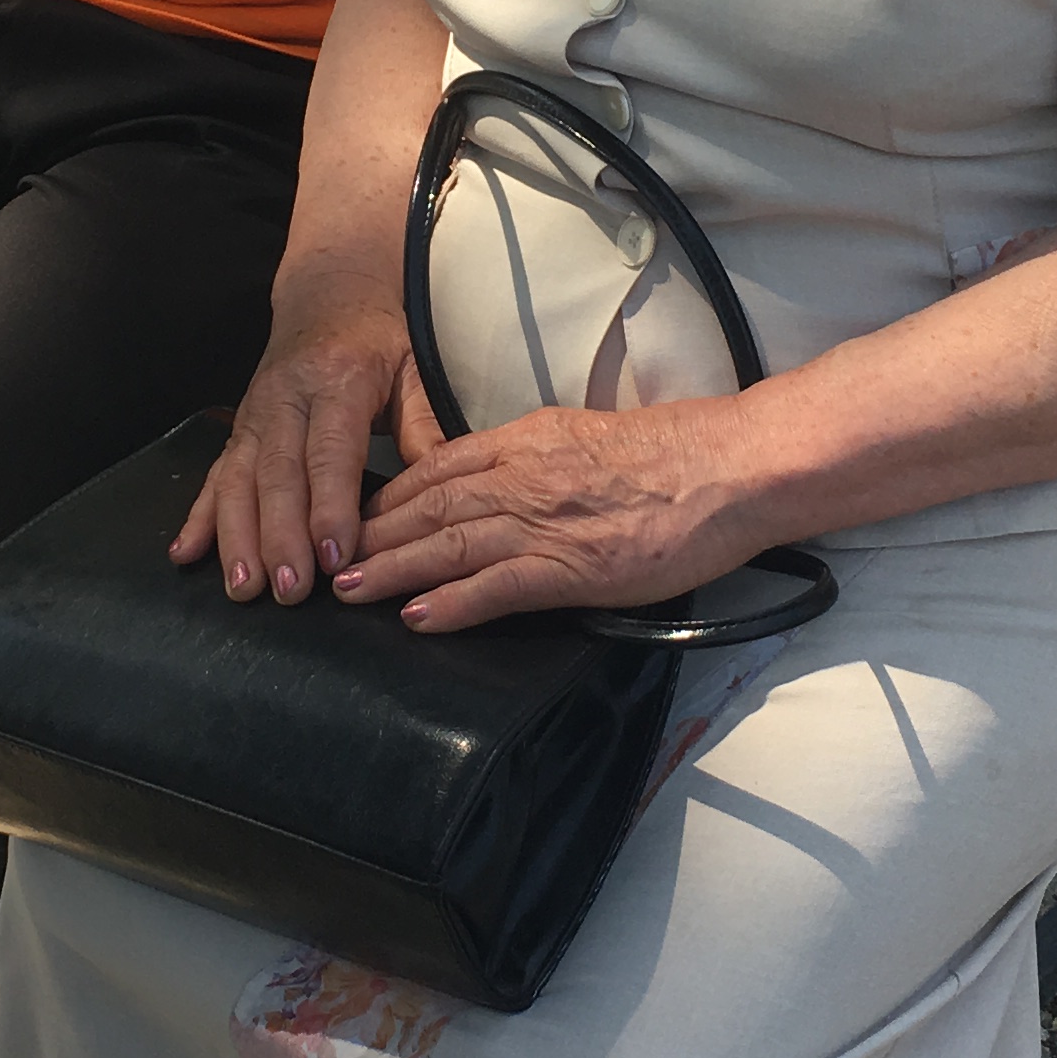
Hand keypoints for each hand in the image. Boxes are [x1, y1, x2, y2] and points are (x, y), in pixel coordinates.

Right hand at [172, 299, 449, 603]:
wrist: (327, 293)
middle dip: (280, 537)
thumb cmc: (380, 341)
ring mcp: (255, 415)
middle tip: (288, 589)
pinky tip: (185, 554)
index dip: (329, 506)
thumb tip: (440, 490)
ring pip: (239, 480)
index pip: (330, 452)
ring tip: (243, 587)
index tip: (334, 557)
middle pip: (278, 475)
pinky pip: (214, 475)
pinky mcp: (237, 429)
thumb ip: (425, 429)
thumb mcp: (414, 372)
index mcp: (338, 382)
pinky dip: (197, 517)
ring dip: (237, 537)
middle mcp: (287, 400)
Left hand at [333, 397, 761, 634]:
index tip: (356, 518)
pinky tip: (419, 618)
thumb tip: (507, 480)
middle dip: (372, 535)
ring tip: (350, 591)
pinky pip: (499, 586)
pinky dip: (454, 602)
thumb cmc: (674, 455)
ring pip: (448, 544)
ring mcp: (545, 522)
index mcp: (526, 442)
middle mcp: (523, 477)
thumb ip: (539, 458)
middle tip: (329, 561)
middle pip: (427, 506)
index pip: (438, 468)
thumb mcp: (587, 439)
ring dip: (392, 569)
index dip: (390, 497)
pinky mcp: (573, 566)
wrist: (727, 467)